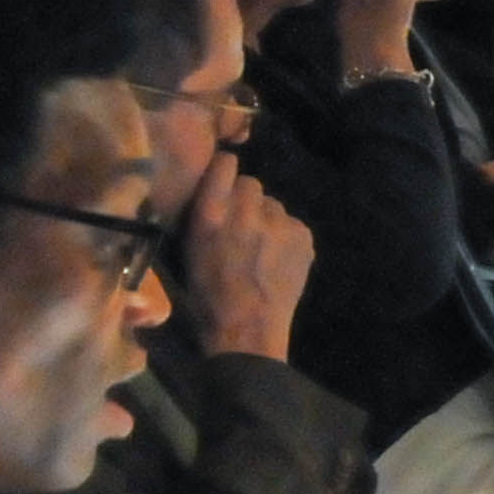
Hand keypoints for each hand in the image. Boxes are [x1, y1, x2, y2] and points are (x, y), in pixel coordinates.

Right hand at [176, 152, 314, 361]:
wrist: (248, 329)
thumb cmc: (207, 294)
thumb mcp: (189, 249)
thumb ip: (203, 213)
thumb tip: (214, 188)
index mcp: (211, 215)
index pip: (225, 164)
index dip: (225, 171)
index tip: (223, 179)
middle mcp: (247, 212)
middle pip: (251, 184)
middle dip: (245, 201)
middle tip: (240, 226)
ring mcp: (279, 224)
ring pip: (273, 205)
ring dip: (266, 219)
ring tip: (259, 248)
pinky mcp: (303, 237)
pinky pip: (292, 224)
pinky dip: (285, 236)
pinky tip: (276, 259)